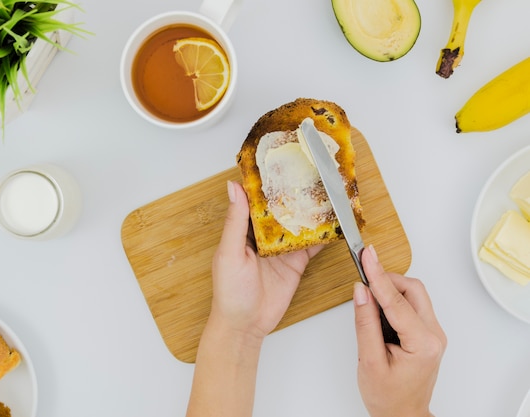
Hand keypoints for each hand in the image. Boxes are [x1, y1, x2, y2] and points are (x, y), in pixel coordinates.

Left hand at [186, 181, 321, 416]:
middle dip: (294, 191)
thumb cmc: (229, 292)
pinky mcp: (296, 263)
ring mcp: (282, 248)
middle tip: (310, 169)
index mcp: (243, 229)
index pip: (255, 199)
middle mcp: (263, 235)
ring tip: (327, 189)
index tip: (277, 159)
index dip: (265, 181)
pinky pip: (312, 245)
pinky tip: (336, 222)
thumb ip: (235, 221)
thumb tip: (233, 187)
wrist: (245, 325)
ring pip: (299, 223)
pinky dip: (324, 235)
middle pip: (281, 208)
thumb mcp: (229, 253)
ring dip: (311, 209)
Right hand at [353, 245, 445, 416]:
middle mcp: (434, 334)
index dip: (378, 276)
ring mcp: (432, 333)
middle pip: (412, 289)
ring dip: (390, 289)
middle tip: (363, 272)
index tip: (367, 256)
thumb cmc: (387, 396)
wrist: (402, 415)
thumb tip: (361, 291)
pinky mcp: (425, 332)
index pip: (397, 301)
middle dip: (387, 279)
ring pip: (413, 294)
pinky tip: (376, 307)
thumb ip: (365, 323)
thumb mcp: (369, 361)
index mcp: (423, 343)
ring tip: (366, 296)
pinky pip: (410, 305)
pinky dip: (393, 300)